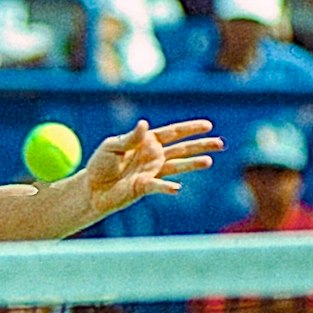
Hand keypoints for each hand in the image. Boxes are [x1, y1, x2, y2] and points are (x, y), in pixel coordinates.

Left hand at [83, 119, 220, 216]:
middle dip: (201, 145)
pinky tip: (177, 188)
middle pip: (182, 149)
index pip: (173, 132)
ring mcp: (152, 172)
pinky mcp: (145, 187)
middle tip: (220, 143)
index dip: (190, 128)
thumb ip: (130, 137)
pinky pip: (159, 186)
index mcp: (147, 141)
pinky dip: (167, 187)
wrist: (92, 188)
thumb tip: (144, 124)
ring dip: (193, 164)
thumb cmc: (100, 164)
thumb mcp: (112, 146)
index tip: (208, 125)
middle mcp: (154, 156)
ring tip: (209, 161)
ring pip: (177, 166)